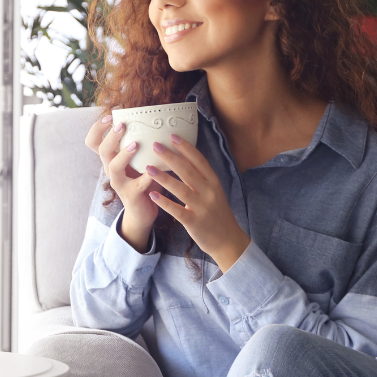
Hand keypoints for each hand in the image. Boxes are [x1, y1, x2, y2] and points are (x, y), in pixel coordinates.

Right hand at [85, 115, 160, 251]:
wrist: (142, 212)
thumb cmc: (143, 180)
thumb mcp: (138, 160)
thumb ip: (142, 143)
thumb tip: (156, 118)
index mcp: (111, 159)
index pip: (93, 141)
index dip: (97, 128)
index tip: (110, 116)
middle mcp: (111, 169)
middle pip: (101, 150)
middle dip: (110, 136)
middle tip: (122, 125)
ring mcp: (119, 183)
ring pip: (113, 167)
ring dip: (124, 155)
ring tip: (135, 145)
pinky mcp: (131, 195)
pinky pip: (137, 185)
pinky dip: (146, 176)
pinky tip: (155, 169)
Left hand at [144, 134, 250, 272]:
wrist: (228, 240)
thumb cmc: (217, 214)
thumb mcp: (214, 192)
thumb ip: (201, 177)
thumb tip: (185, 159)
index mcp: (214, 182)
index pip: (199, 160)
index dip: (186, 147)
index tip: (172, 135)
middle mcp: (209, 192)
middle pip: (188, 170)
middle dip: (170, 157)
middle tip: (155, 145)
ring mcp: (202, 207)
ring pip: (180, 189)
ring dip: (163, 177)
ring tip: (148, 167)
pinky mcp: (194, 222)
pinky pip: (177, 210)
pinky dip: (164, 202)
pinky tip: (152, 195)